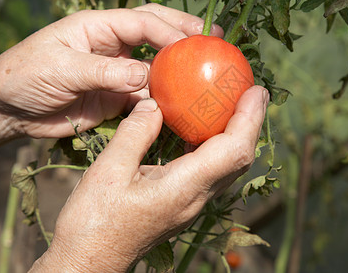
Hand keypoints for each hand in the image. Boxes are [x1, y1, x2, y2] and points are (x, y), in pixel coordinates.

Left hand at [0, 4, 222, 156]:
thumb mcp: (62, 68)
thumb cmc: (24, 76)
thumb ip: (105, 71)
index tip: (194, 44)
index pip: (142, 22)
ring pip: (156, 67)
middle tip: (213, 38)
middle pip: (156, 32)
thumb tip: (147, 76)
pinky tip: (182, 103)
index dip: (170, 31)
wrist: (8, 109)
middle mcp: (113, 45)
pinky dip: (164, 100)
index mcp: (98, 27)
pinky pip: (147, 96)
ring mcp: (117, 71)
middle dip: (185, 34)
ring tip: (206, 74)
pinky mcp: (117, 97)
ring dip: (179, 71)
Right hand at [30, 85, 268, 271]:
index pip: (233, 151)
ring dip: (236, 133)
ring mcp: (192, 204)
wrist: (91, 259)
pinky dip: (215, 145)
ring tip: (231, 104)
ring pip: (228, 165)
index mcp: (183, 188)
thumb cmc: (94, 222)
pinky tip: (200, 129)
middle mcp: (196, 198)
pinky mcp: (183, 203)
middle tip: (249, 91)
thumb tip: (154, 104)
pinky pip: (210, 170)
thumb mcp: (108, 171)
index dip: (249, 119)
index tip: (256, 91)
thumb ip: (135, 133)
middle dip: (250, 122)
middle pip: (239, 158)